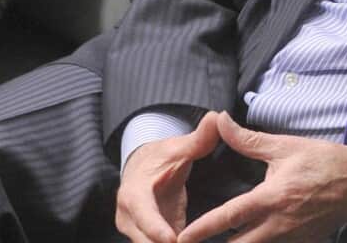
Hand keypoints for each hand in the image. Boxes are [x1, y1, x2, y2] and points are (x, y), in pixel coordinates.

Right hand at [116, 111, 221, 242]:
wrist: (142, 168)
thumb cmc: (161, 158)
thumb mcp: (179, 148)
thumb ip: (199, 138)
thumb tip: (217, 117)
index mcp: (134, 193)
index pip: (143, 213)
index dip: (155, 228)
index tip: (172, 239)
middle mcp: (129, 217)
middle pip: (145, 239)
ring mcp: (136, 231)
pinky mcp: (147, 239)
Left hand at [177, 113, 346, 242]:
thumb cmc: (325, 161)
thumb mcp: (285, 146)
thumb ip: (248, 140)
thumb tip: (221, 122)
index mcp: (272, 198)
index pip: (229, 217)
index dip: (203, 229)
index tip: (181, 237)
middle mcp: (278, 224)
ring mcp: (291, 238)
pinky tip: (248, 239)